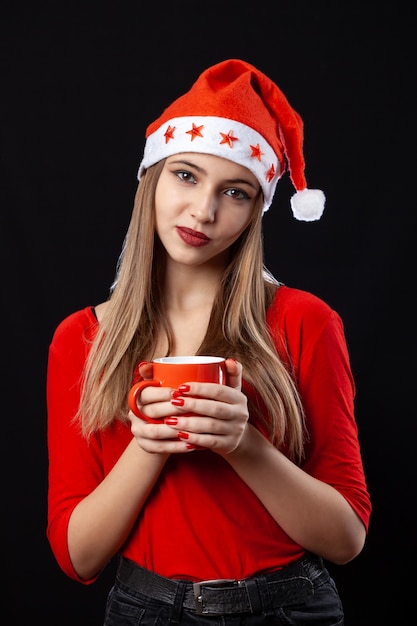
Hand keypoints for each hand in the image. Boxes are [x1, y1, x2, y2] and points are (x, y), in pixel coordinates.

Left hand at [128, 359, 248, 454]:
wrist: (237, 436)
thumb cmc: (225, 407)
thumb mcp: (230, 390)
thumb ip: (227, 374)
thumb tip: (228, 359)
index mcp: (238, 397)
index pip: (219, 390)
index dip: (200, 388)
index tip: (180, 386)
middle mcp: (240, 414)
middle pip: (214, 409)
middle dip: (192, 405)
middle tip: (173, 401)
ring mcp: (235, 431)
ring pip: (211, 427)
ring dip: (189, 423)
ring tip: (170, 420)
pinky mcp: (228, 445)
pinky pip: (210, 443)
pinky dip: (194, 439)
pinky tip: (180, 435)